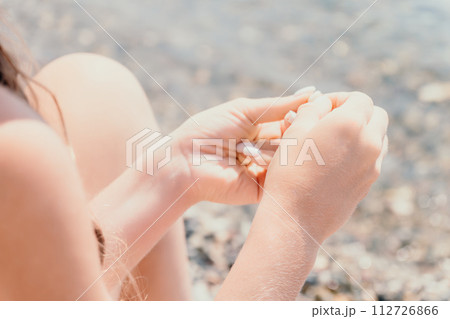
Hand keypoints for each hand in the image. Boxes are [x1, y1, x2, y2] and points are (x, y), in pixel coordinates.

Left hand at [171, 93, 312, 203]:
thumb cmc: (208, 130)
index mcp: (260, 130)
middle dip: (302, 131)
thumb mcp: (245, 111)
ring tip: (297, 140)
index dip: (306, 114)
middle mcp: (265, 150)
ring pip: (292, 158)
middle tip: (314, 123)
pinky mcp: (263, 189)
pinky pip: (282, 178)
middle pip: (295, 140)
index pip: (292, 122)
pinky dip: (287, 167)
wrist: (185, 161)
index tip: (325, 106)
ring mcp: (265, 171)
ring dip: (294, 147)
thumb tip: (314, 92)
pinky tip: (293, 156)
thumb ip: (279, 105)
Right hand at [260, 92, 388, 242]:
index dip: (340, 98)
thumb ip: (313, 109)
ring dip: (362, 131)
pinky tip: (335, 160)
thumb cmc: (290, 172)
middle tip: (330, 120)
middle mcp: (369, 142)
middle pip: (377, 114)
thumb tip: (324, 103)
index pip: (359, 98)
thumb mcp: (294, 132)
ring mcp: (373, 165)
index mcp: (351, 124)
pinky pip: (373, 158)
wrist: (296, 218)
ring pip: (378, 136)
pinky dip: (361, 151)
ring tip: (333, 140)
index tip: (323, 106)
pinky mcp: (369, 183)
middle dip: (356, 112)